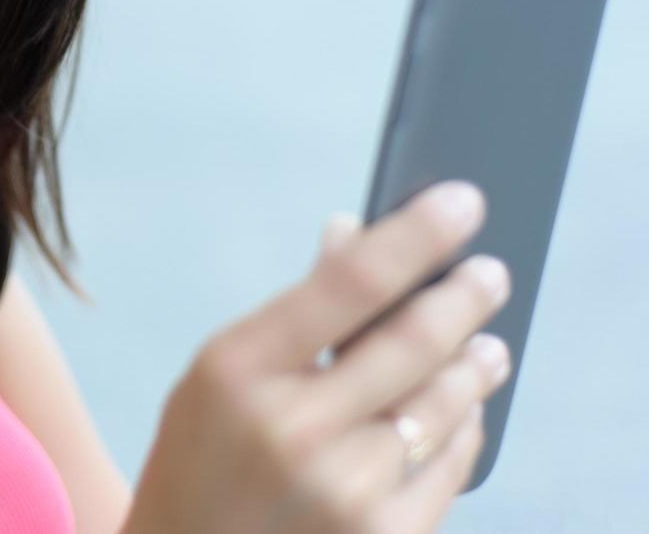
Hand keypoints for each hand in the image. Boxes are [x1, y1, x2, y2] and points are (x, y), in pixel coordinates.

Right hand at [122, 181, 511, 533]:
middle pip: (413, 340)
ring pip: (444, 403)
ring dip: (476, 364)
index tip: (463, 201)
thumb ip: (292, 313)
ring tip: (488, 345)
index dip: (416, 236)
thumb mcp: (219, 375)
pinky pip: (450, 466)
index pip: (349, 283)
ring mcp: (344, 489)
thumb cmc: (200, 461)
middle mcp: (294, 427)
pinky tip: (463, 411)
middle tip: (490, 274)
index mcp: (239, 369)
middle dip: (465, 296)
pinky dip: (463, 430)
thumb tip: (353, 233)